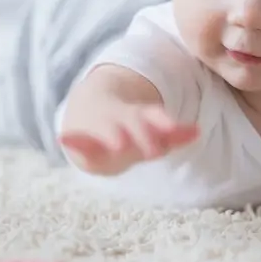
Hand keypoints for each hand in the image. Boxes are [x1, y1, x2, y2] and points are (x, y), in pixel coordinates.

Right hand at [59, 104, 198, 174]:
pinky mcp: (79, 137)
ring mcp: (98, 126)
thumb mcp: (147, 130)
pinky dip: (71, 140)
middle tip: (155, 151)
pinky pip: (75, 140)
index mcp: (138, 116)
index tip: (173, 129)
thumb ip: (171, 135)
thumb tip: (198, 132)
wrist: (86, 110)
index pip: (152, 115)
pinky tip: (63, 139)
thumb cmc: (124, 128)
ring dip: (113, 136)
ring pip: (107, 131)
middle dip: (144, 136)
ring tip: (119, 144)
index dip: (163, 123)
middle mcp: (119, 119)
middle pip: (134, 125)